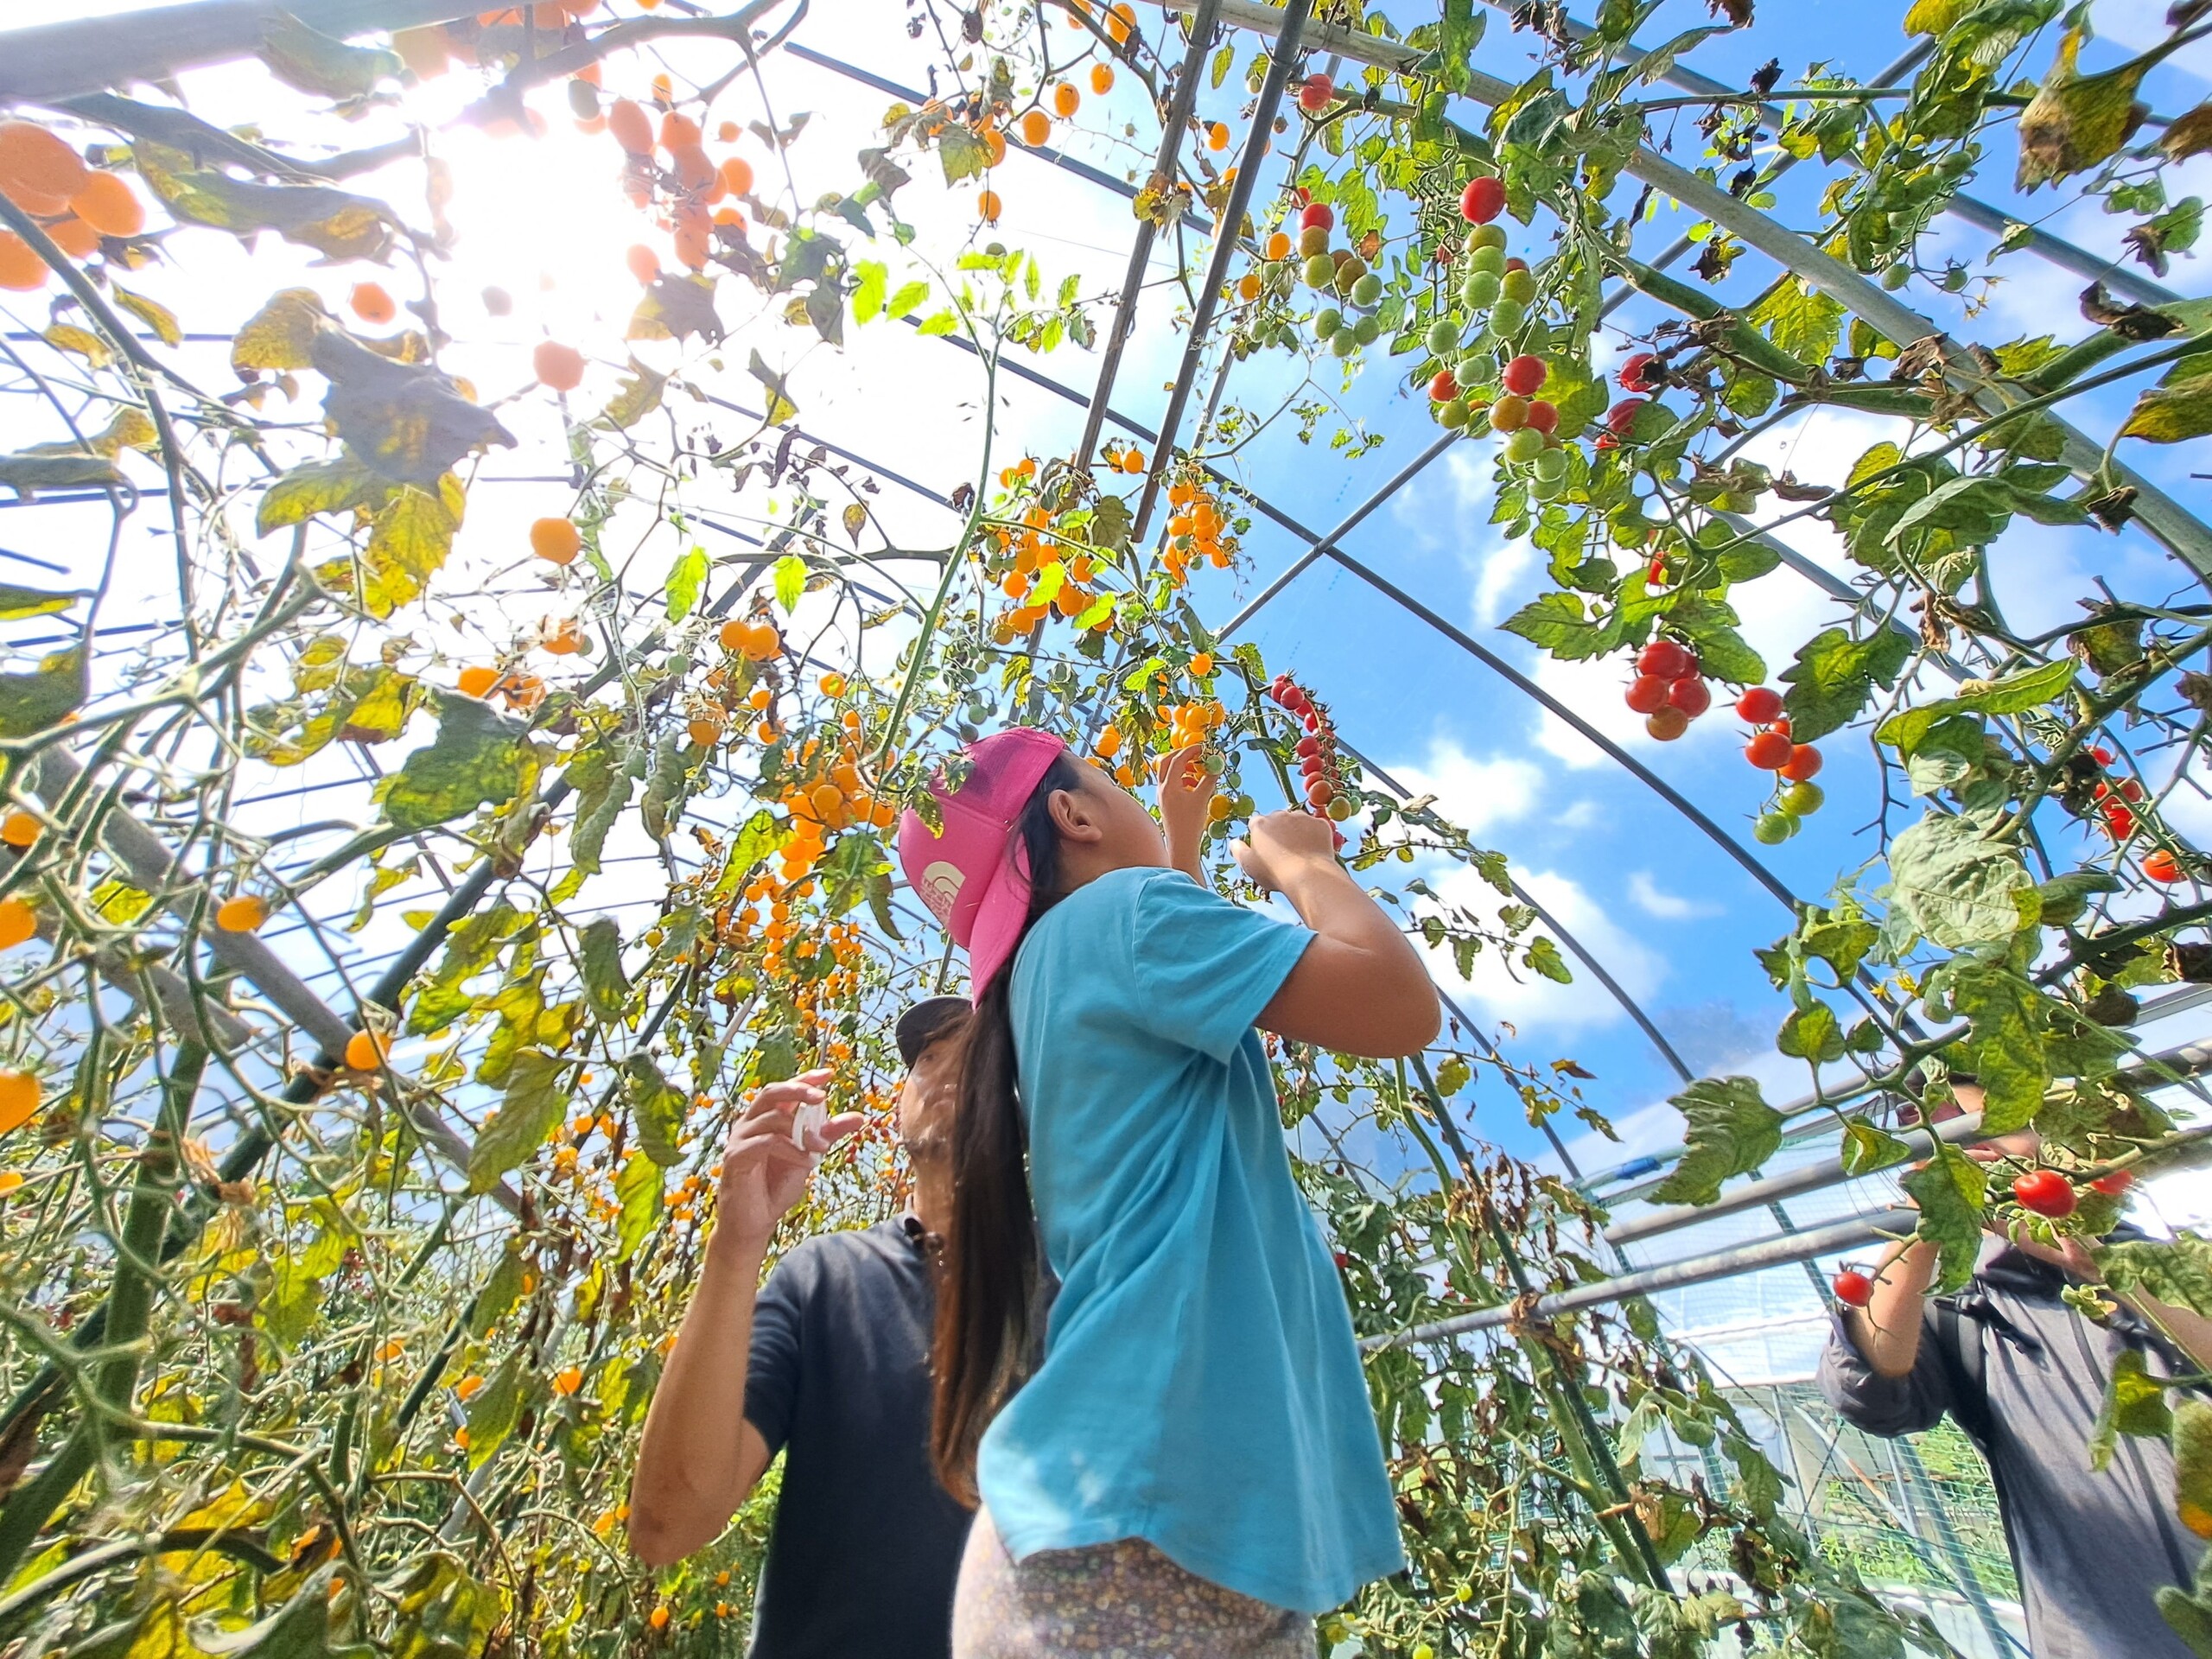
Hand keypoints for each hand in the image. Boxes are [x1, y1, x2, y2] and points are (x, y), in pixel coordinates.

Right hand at [715, 1069, 860, 1255]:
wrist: (755, 1221)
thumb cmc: (777, 1186)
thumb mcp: (808, 1157)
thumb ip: (826, 1136)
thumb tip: (858, 1117)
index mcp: (767, 1119)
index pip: (785, 1090)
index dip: (805, 1078)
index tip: (828, 1073)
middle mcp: (750, 1123)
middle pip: (771, 1093)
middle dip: (798, 1090)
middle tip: (822, 1097)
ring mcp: (739, 1138)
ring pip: (771, 1119)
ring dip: (800, 1130)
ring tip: (821, 1147)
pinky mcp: (735, 1157)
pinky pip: (766, 1143)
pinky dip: (790, 1149)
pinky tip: (806, 1161)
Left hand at [1156, 741, 1215, 839]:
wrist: (1181, 844)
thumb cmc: (1191, 822)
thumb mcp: (1203, 798)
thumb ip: (1210, 778)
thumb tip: (1218, 762)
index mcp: (1168, 785)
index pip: (1177, 759)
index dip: (1190, 751)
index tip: (1203, 747)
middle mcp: (1162, 788)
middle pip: (1167, 762)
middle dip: (1182, 755)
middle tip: (1196, 754)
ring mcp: (1162, 795)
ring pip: (1168, 772)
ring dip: (1182, 767)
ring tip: (1198, 770)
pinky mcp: (1165, 802)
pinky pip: (1171, 783)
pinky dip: (1182, 778)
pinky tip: (1194, 785)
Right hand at [1232, 808, 1336, 893]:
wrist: (1308, 875)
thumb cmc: (1274, 873)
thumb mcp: (1249, 865)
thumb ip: (1238, 851)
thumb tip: (1234, 842)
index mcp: (1261, 824)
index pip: (1256, 824)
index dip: (1259, 836)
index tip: (1265, 850)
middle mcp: (1281, 815)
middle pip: (1277, 819)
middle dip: (1279, 831)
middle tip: (1284, 852)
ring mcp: (1303, 817)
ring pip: (1298, 821)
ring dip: (1298, 831)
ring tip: (1301, 852)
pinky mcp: (1321, 823)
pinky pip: (1316, 827)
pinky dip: (1315, 835)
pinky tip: (1314, 850)